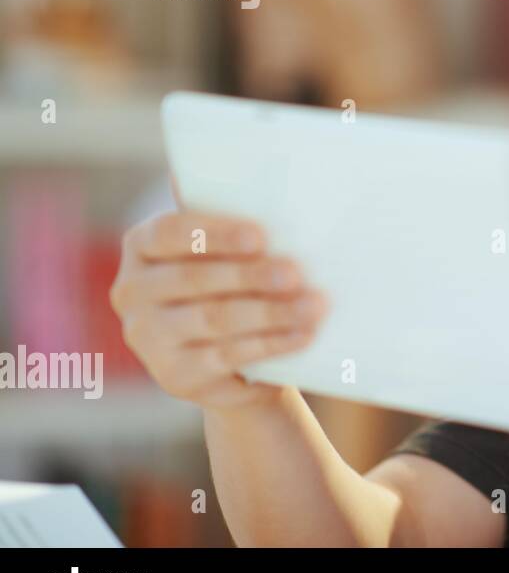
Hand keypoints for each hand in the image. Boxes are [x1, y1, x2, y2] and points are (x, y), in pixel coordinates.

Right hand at [110, 212, 328, 408]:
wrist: (234, 360)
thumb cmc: (236, 285)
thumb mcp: (228, 253)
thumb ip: (236, 230)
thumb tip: (275, 197)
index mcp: (142, 247)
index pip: (169, 232)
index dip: (215, 235)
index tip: (260, 237)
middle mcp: (132, 290)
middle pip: (194, 278)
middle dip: (249, 275)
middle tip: (295, 273)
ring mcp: (147, 337)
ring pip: (213, 318)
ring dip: (269, 311)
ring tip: (313, 305)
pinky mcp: (173, 375)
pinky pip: (227, 355)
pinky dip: (270, 344)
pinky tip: (302, 335)